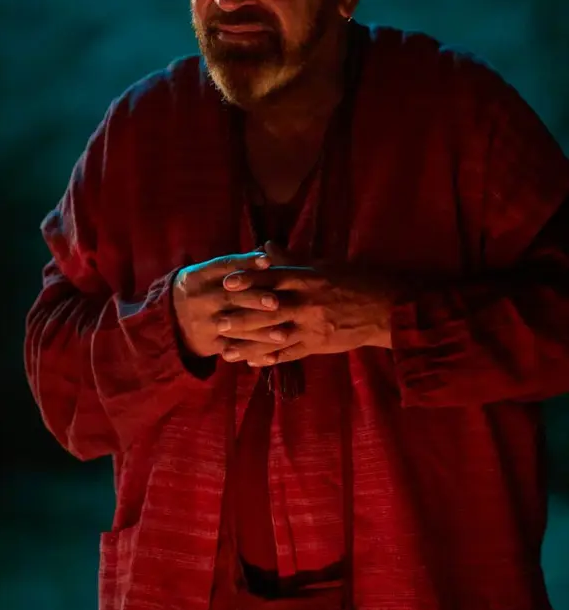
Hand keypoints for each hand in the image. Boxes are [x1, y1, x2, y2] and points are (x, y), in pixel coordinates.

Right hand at [172, 250, 282, 358]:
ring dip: (259, 332)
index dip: (246, 263)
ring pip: (233, 326)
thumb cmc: (201, 289)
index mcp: (200, 276)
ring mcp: (203, 322)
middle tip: (276, 301)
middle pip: (229, 297)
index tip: (267, 261)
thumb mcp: (209, 274)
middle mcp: (200, 298)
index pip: (224, 266)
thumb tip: (267, 249)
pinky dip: (252, 353)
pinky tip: (272, 357)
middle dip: (254, 299)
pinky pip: (232, 349)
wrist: (169, 318)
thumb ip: (237, 265)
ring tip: (283, 334)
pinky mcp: (207, 343)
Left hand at [217, 241, 394, 366]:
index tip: (226, 283)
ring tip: (226, 352)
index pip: (272, 278)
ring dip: (249, 345)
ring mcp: (313, 326)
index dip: (248, 280)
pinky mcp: (320, 345)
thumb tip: (266, 245)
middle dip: (241, 318)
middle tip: (217, 322)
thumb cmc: (358, 281)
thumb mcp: (325, 264)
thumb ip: (292, 259)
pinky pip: (291, 354)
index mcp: (308, 279)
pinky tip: (254, 364)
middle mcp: (307, 303)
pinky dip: (271, 360)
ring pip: (275, 337)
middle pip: (268, 311)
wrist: (391, 309)